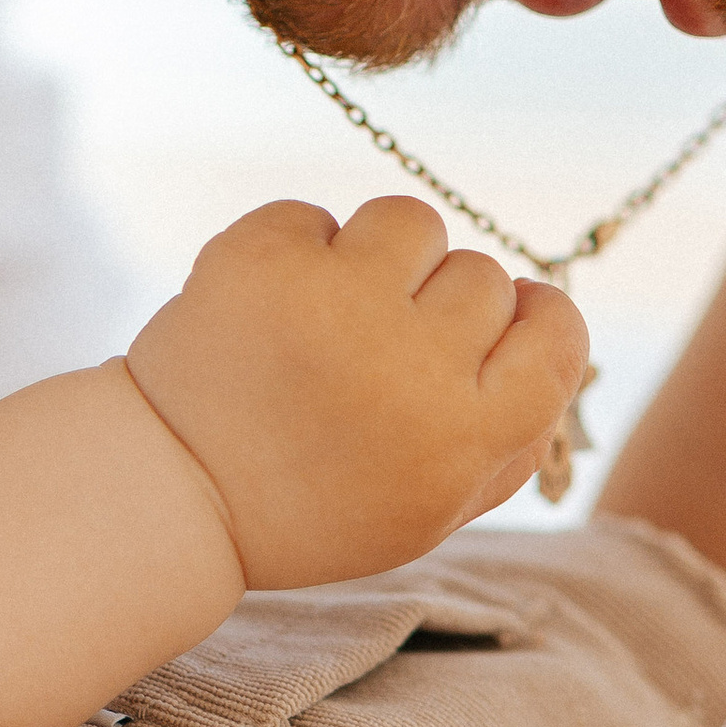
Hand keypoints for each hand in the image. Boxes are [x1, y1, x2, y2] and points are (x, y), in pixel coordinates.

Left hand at [125, 196, 589, 589]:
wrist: (168, 494)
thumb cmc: (314, 506)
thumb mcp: (430, 512)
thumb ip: (512, 437)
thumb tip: (556, 328)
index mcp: (463, 438)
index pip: (557, 333)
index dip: (536, 319)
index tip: (499, 329)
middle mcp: (409, 366)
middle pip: (484, 276)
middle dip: (440, 304)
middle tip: (378, 354)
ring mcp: (334, 303)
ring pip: (414, 221)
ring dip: (382, 257)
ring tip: (331, 315)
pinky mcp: (261, 259)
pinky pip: (320, 214)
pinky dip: (300, 252)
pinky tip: (272, 310)